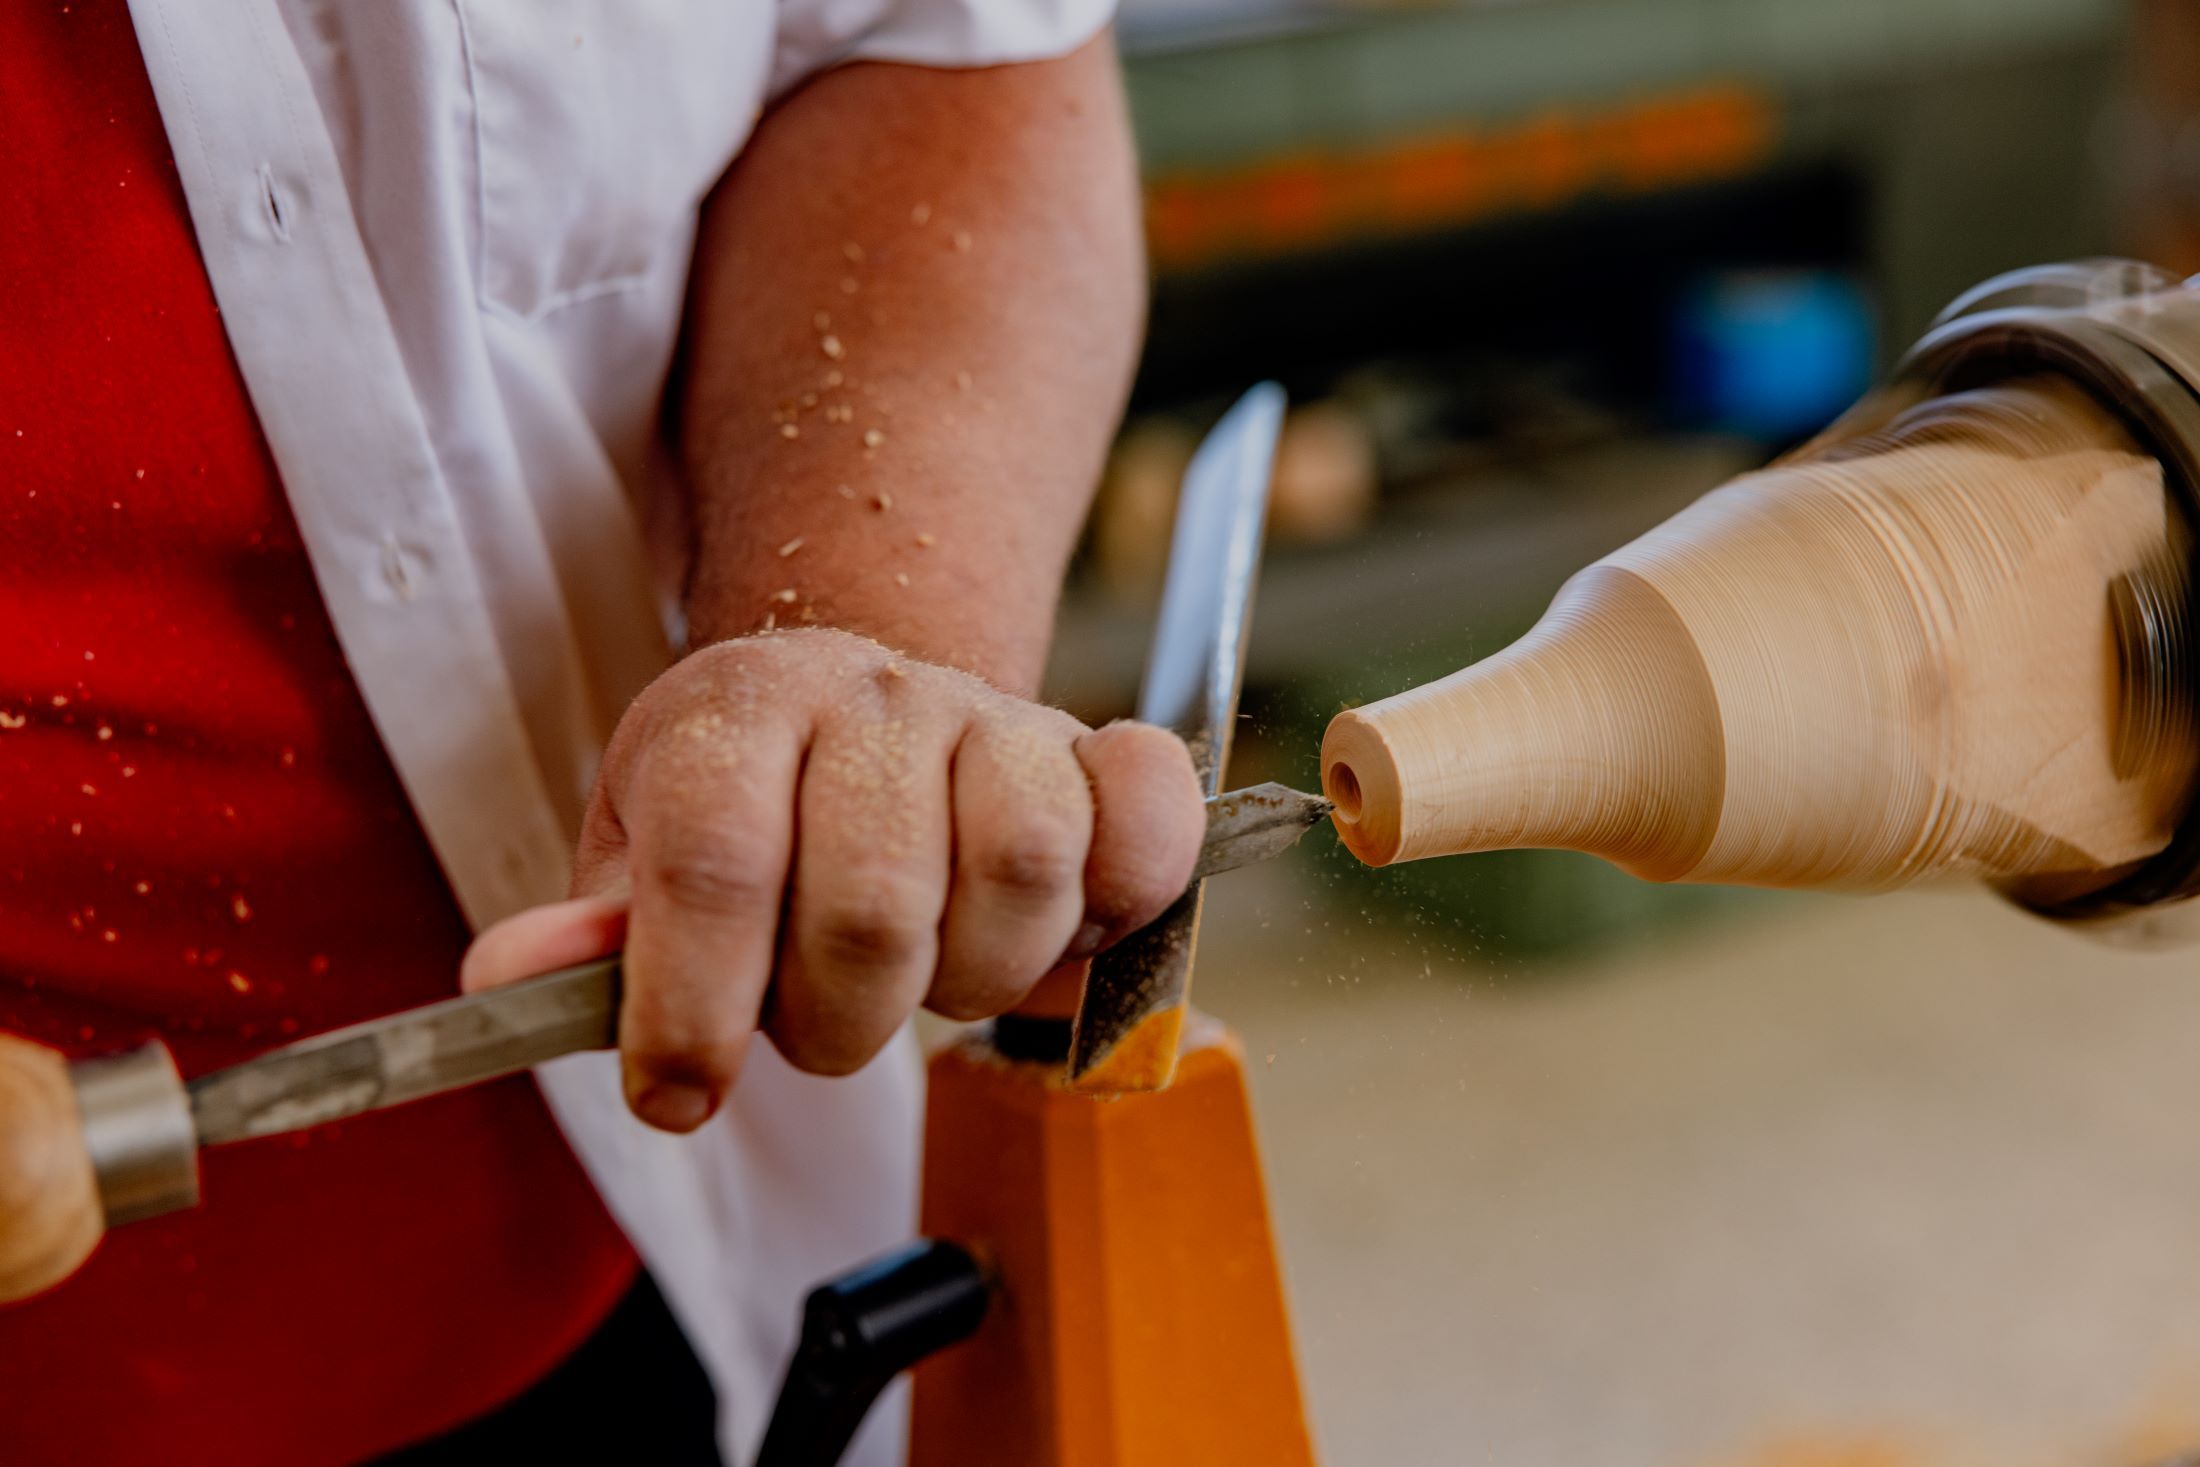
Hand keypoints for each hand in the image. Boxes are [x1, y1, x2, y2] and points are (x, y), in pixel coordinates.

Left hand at [460, 629, 1203, 1131]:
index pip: (713, 860)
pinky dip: (1120, 898)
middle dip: (835, 1020)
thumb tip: (509, 983)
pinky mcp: (1099, 751)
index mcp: (733, 712)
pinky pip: (1146, 823)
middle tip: (817, 1018)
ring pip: (1021, 878)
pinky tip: (1061, 923)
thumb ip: (596, 932)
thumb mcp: (643, 854)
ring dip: (970, 980)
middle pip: (873, 906)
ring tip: (927, 969)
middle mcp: (868, 694)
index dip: (692, 1005)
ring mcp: (996, 716)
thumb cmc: (749, 809)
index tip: (678, 1093)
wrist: (862, 706)